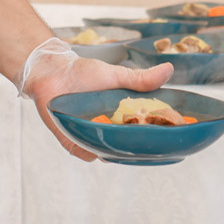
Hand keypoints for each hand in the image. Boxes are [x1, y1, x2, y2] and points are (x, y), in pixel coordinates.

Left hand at [19, 39, 173, 160]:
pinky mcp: (71, 140)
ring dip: (114, 152)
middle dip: (136, 148)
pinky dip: (90, 151)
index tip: (169, 138)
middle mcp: (108, 130)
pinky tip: (97, 148)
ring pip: (106, 153)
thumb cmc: (85, 73)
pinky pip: (83, 152)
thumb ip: (141, 79)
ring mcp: (90, 136)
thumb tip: (169, 69)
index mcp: (122, 118)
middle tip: (147, 145)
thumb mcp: (117, 75)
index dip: (154, 138)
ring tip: (122, 145)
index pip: (142, 133)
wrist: (53, 71)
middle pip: (126, 147)